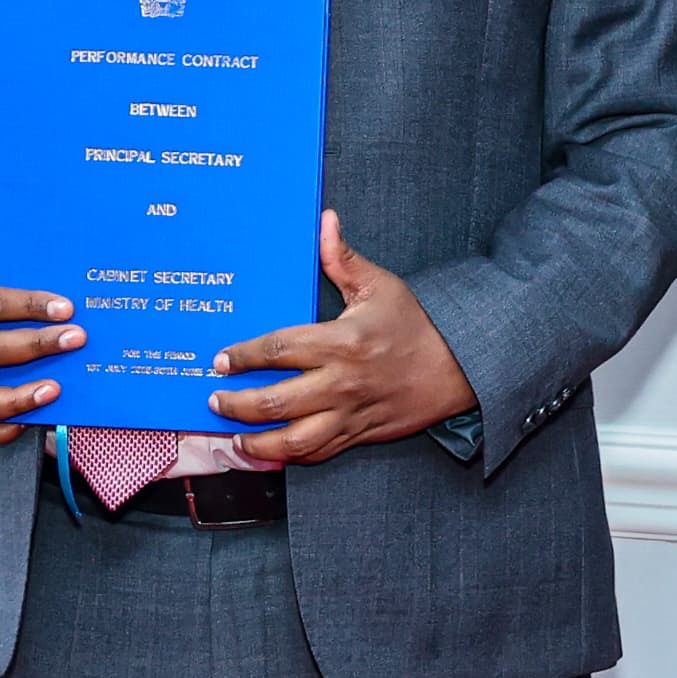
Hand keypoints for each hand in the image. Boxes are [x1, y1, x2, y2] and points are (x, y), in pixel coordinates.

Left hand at [202, 211, 475, 465]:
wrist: (461, 367)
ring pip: (293, 440)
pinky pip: (319, 453)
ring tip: (234, 437)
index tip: (221, 360)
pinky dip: (290, 455)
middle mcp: (342, 382)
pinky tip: (271, 450)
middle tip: (216, 399)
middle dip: (236, 404)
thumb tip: (324, 222)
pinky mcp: (360, 434)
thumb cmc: (417, 325)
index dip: (243, 356)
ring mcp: (351, 414)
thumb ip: (343, 259)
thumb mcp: (381, 286)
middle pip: (275, 402)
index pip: (278, 350)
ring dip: (256, 442)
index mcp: (343, 342)